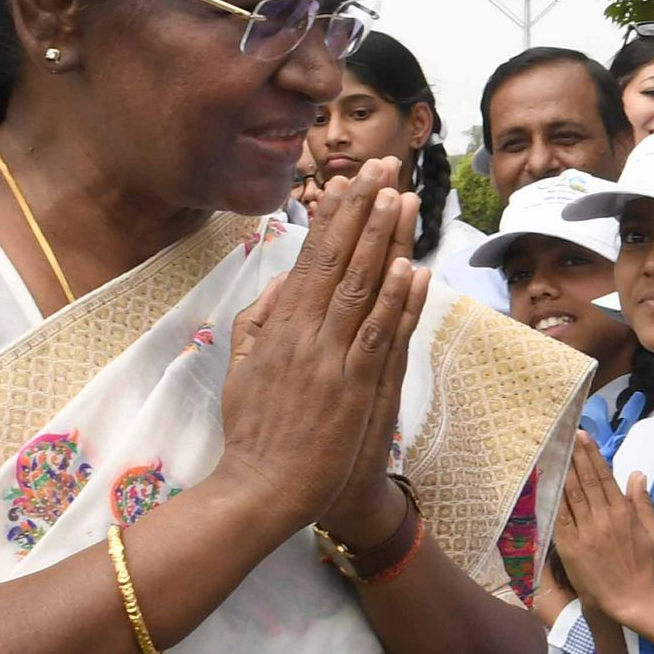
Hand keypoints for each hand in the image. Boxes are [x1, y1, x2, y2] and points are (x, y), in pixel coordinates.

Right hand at [215, 159, 427, 538]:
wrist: (264, 489)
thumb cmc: (255, 431)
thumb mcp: (243, 367)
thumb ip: (259, 319)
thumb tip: (281, 279)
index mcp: (279, 327)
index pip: (309, 258)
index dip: (331, 216)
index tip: (345, 179)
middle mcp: (305, 335)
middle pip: (339, 260)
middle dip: (362, 209)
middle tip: (381, 165)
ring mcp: (333, 360)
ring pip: (362, 288)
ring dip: (385, 240)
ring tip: (401, 196)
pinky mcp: (357, 388)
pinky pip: (380, 335)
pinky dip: (396, 301)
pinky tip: (410, 267)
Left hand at [553, 440, 653, 610]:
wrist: (630, 597)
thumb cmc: (644, 565)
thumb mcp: (653, 531)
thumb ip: (643, 502)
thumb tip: (636, 474)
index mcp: (623, 512)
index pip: (604, 476)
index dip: (592, 455)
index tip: (583, 437)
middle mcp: (603, 517)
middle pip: (585, 480)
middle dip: (575, 457)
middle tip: (565, 437)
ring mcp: (585, 532)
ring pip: (571, 495)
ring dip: (562, 473)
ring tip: (554, 454)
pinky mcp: (571, 547)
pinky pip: (560, 519)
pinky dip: (553, 501)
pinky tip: (547, 486)